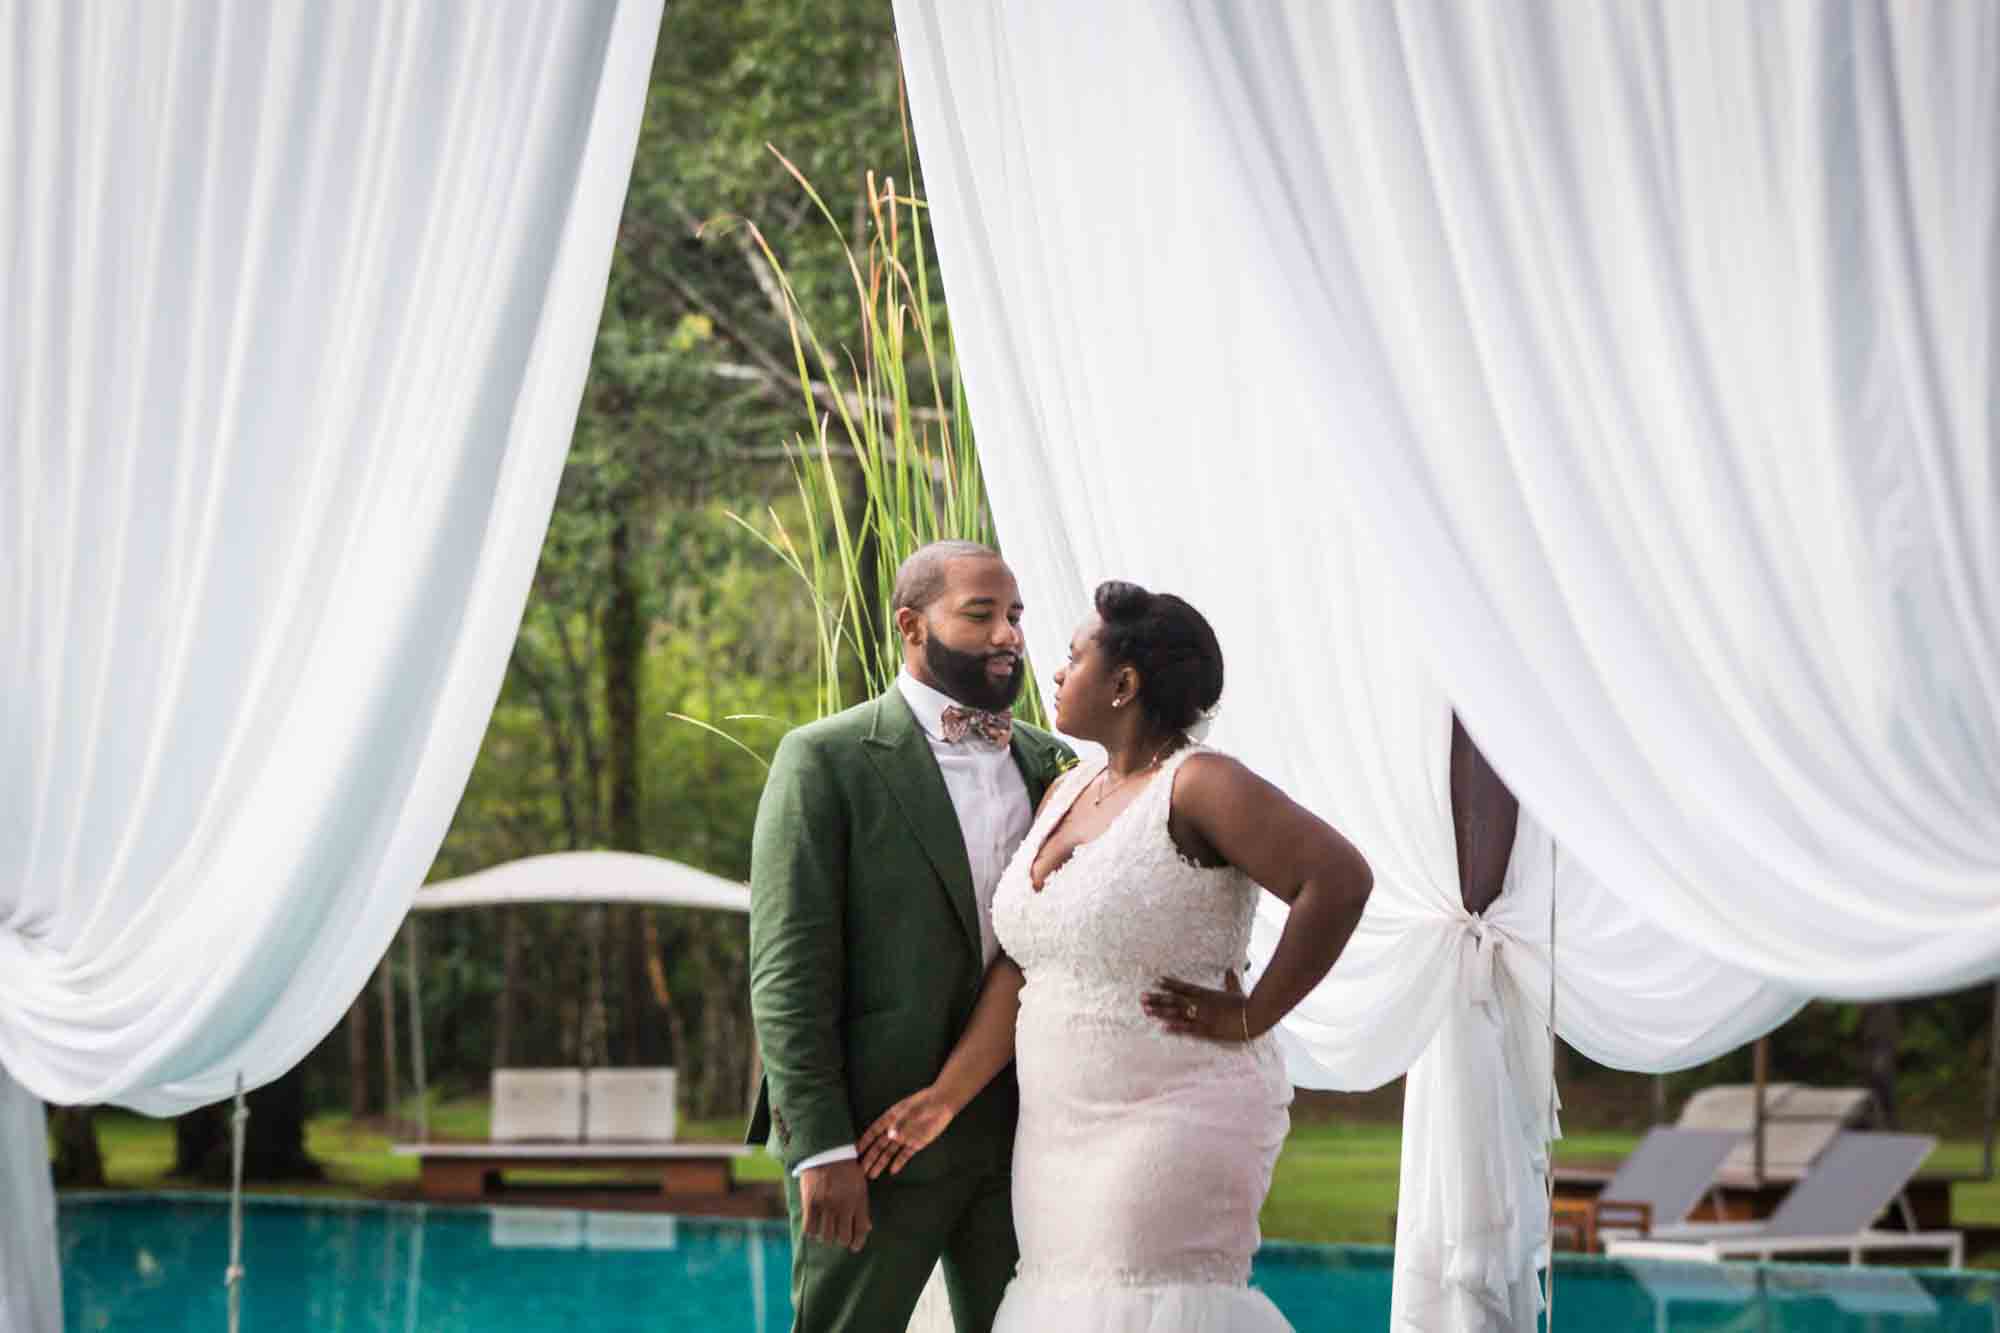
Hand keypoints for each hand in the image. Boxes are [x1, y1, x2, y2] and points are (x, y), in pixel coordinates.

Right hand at [798, 1159, 871, 1251]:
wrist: (826, 1150)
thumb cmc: (846, 1167)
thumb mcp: (860, 1184)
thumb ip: (863, 1207)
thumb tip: (867, 1229)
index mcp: (858, 1200)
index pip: (861, 1231)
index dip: (858, 1243)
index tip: (854, 1247)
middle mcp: (843, 1205)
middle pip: (842, 1238)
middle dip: (841, 1241)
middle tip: (838, 1237)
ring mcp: (826, 1205)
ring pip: (826, 1236)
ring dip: (826, 1237)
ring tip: (825, 1233)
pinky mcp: (810, 1202)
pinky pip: (809, 1228)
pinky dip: (811, 1232)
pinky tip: (813, 1229)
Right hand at [856, 1087, 955, 1178]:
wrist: (941, 1104)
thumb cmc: (922, 1103)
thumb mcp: (909, 1111)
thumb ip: (899, 1124)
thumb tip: (889, 1137)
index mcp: (890, 1118)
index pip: (874, 1131)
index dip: (865, 1141)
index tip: (856, 1151)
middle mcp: (895, 1129)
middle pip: (880, 1146)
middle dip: (870, 1157)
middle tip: (861, 1170)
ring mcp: (905, 1137)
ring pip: (890, 1153)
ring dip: (881, 1163)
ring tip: (872, 1175)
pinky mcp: (916, 1143)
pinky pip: (905, 1155)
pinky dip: (899, 1163)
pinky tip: (892, 1171)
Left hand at [1141, 970, 1255, 1041]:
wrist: (1255, 1016)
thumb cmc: (1246, 1003)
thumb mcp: (1236, 990)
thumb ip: (1230, 980)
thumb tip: (1229, 969)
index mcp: (1207, 994)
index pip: (1184, 987)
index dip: (1170, 984)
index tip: (1157, 980)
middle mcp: (1201, 1004)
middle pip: (1175, 1000)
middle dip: (1158, 999)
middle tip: (1142, 998)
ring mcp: (1203, 1017)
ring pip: (1177, 1014)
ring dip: (1161, 1012)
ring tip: (1146, 1010)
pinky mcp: (1208, 1030)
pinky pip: (1188, 1029)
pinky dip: (1175, 1028)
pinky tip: (1163, 1027)